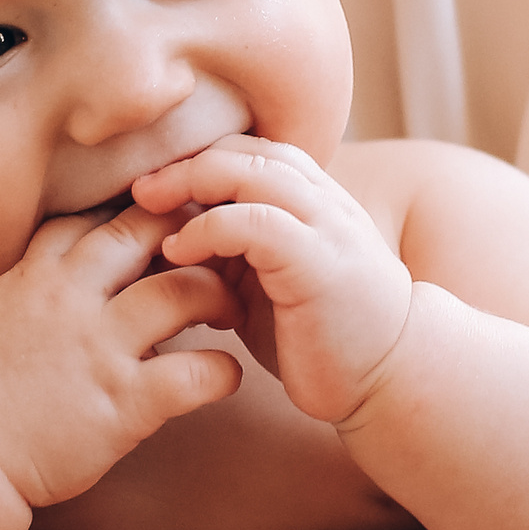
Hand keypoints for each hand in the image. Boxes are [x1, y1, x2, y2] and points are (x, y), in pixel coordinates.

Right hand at [0, 204, 238, 502]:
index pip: (100, 214)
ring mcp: (100, 348)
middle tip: (216, 251)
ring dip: (217, 293)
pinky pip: (193, 375)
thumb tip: (73, 254)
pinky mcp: (122, 402)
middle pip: (146, 232)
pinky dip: (222, 371)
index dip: (142, 209)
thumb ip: (37, 275)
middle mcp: (72, 297)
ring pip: (182, 291)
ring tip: (229, 309)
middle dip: (190, 232)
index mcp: (39, 272)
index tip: (169, 222)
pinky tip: (226, 375)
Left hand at [137, 137, 412, 426]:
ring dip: (190, 182)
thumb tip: (166, 241)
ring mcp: (325, 227)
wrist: (391, 378)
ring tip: (146, 206)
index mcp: (314, 200)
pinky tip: (178, 250)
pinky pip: (256, 223)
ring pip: (251, 172)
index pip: (250, 151)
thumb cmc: (325, 335)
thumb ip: (235, 252)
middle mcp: (324, 202)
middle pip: (246, 151)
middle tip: (137, 188)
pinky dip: (209, 228)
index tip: (152, 185)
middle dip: (185, 162)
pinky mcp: (318, 263)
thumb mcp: (269, 282)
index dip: (198, 158)